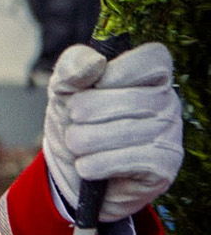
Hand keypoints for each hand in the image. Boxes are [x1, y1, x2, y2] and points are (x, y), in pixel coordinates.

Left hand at [43, 42, 182, 220]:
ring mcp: (170, 135)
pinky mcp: (164, 166)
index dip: (118, 71)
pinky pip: (128, 160)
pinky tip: (86, 166)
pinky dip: (95, 165)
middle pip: (131, 98)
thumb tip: (95, 63)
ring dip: (84, 141)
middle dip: (86, 112)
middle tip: (73, 122)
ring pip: (125, 131)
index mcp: (152, 75)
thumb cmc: (76, 124)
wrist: (74, 175)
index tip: (93, 85)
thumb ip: (73, 65)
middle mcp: (169, 102)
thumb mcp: (64, 88)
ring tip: (76, 146)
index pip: (151, 59)